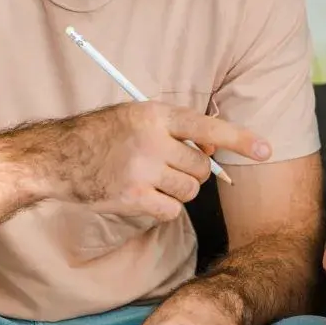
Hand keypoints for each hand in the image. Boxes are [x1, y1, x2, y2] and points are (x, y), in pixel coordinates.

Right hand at [38, 101, 270, 220]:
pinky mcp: (133, 197)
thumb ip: (176, 129)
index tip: (267, 149)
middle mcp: (152, 140)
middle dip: (192, 172)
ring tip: (151, 180)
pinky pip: (172, 210)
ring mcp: (142, 169)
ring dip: (177, 191)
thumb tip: (215, 151)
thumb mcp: (138, 117)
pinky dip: (163, 209)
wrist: (59, 157)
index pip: (208, 126)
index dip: (241, 138)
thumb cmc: (102, 135)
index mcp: (156, 114)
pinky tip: (143, 197)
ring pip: (189, 191)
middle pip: (201, 168)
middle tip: (167, 167)